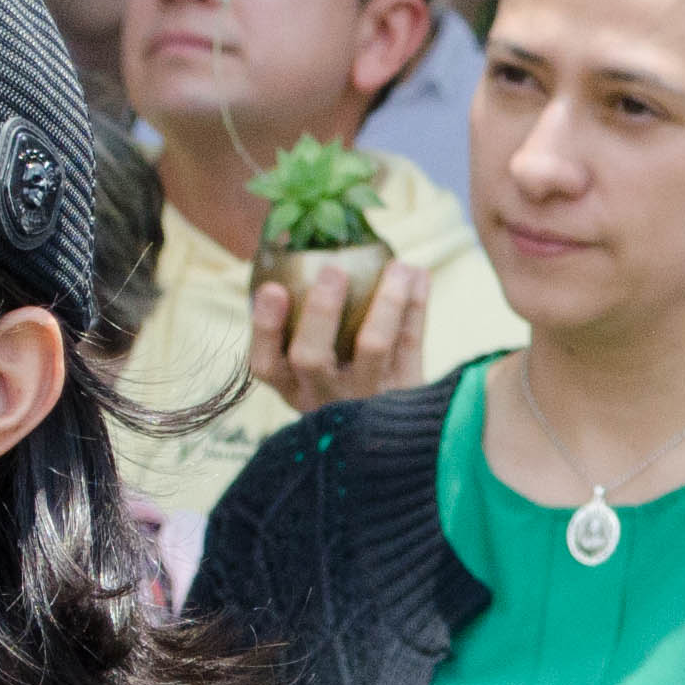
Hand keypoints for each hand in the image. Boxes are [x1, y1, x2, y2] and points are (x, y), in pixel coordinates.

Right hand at [246, 256, 428, 414]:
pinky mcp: (408, 393)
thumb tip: (302, 246)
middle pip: (312, 358)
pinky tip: (418, 276)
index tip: (272, 289)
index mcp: (295, 389)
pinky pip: (411, 343)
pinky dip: (416, 306)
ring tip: (396, 265)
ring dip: (384, 300)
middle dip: (319, 310)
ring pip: (372, 346)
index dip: (266, 327)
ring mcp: (368, 399)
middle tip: (333, 269)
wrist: (400, 438)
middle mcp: (326, 400)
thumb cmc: (345, 386)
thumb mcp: (315, 372)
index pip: (266, 365)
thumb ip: (304, 323)